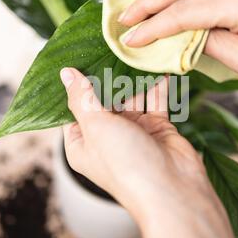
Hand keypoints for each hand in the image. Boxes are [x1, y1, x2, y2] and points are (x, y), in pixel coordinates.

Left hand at [60, 67, 237, 237]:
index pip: (75, 108)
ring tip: (135, 50)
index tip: (79, 57)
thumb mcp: (95, 127)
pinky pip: (154, 100)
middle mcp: (107, 137)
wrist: (172, 191)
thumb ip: (81, 98)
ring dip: (134, 77)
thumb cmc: (126, 165)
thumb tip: (65, 74)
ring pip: (131, 96)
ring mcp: (133, 131)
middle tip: (109, 46)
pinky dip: (156, 84)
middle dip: (108, 76)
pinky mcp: (157, 127)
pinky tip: (158, 65)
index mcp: (82, 143)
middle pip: (104, 99)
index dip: (77, 85)